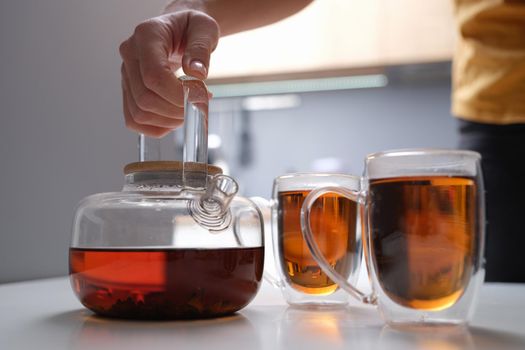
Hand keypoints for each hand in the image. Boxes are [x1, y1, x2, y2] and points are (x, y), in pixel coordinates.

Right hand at [119, 11, 218, 136]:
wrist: (179, 31)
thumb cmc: (191, 28)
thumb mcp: (205, 29)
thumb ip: (201, 49)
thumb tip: (196, 73)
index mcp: (146, 36)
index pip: (153, 76)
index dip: (176, 95)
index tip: (199, 97)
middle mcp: (130, 55)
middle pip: (145, 98)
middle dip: (176, 110)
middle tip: (199, 105)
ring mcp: (126, 75)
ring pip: (139, 113)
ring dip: (169, 120)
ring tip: (190, 109)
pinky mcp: (129, 91)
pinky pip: (135, 121)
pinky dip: (157, 127)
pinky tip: (175, 119)